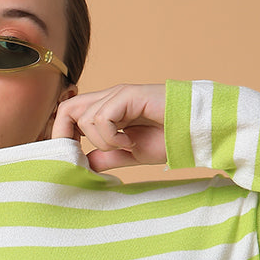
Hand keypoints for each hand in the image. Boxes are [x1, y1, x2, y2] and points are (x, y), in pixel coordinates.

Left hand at [51, 84, 166, 169]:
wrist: (197, 131)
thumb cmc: (170, 138)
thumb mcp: (130, 153)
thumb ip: (106, 157)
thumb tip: (84, 165)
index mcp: (107, 109)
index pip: (68, 115)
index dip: (63, 135)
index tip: (72, 159)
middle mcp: (109, 98)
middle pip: (66, 109)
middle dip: (66, 135)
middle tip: (82, 157)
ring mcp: (118, 95)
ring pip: (84, 117)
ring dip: (101, 141)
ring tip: (125, 147)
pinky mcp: (128, 95)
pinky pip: (102, 118)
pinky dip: (111, 137)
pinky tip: (131, 142)